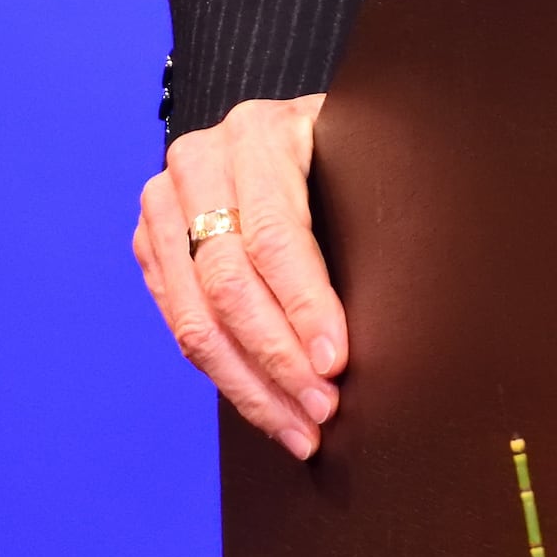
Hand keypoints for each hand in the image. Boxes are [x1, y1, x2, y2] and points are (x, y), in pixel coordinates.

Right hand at [135, 92, 345, 455]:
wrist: (278, 129)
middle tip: (322, 408)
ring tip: (300, 427)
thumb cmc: (337, 148)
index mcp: (257, 133)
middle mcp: (199, 163)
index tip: (336, 361)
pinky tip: (267, 406)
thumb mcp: (361, 149)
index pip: (274, 234)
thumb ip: (372, 197)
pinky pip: (181, 326)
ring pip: (196, 318)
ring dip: (250, 385)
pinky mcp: (150, 246)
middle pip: (229, 283)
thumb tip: (406, 298)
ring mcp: (164, 205)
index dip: (304, 305)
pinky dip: (225, 376)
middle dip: (277, 359)